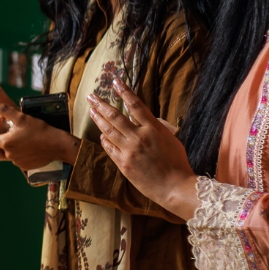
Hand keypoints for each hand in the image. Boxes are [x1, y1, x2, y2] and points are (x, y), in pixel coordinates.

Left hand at [0, 75, 79, 171]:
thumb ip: (4, 110)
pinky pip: (19, 160)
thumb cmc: (39, 129)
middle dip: (8, 140)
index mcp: (6, 142)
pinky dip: (23, 154)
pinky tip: (32, 147)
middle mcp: (9, 155)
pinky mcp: (24, 167)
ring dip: (15, 147)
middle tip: (21, 133)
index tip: (12, 128)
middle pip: (2, 146)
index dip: (2, 132)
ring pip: (11, 153)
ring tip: (28, 139)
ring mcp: (17, 162)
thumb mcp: (21, 117)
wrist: (57, 145)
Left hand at [87, 78, 198, 218]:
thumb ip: (156, 128)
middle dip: (101, 104)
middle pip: (115, 116)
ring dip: (98, 119)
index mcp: (153, 128)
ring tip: (91, 111)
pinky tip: (101, 135)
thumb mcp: (171, 139)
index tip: (115, 82)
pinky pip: (110, 148)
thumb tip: (144, 120)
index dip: (124, 92)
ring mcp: (129, 151)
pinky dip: (104, 140)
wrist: (174, 187)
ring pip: (108, 131)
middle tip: (91, 96)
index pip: (136, 105)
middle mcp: (139, 137)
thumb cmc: (178, 163)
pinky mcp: (123, 164)